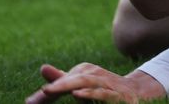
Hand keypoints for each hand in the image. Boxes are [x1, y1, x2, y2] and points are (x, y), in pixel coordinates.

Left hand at [25, 63, 165, 102]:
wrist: (138, 93)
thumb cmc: (103, 91)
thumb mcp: (81, 86)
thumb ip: (61, 80)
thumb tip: (42, 68)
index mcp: (86, 71)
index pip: (63, 80)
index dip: (49, 91)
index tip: (30, 102)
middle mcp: (97, 74)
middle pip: (76, 77)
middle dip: (58, 84)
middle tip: (42, 92)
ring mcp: (109, 84)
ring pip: (88, 82)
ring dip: (69, 85)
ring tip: (50, 91)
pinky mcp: (119, 96)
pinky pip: (104, 93)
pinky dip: (91, 94)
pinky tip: (77, 94)